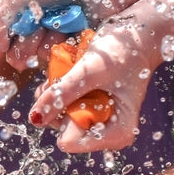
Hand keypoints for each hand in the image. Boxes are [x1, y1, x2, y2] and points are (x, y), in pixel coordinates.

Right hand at [0, 0, 73, 60]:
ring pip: (17, 58)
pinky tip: (65, 30)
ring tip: (51, 22)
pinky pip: (43, 60)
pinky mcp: (52, 51)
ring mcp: (31, 39)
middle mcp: (11, 23)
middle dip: (12, 34)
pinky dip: (54, 44)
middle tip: (31, 16)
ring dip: (35, 40)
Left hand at [28, 18, 156, 151]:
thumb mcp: (89, 71)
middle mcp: (107, 132)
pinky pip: (63, 105)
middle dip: (58, 102)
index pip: (71, 140)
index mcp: (117, 133)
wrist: (138, 34)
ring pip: (59, 116)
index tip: (76, 88)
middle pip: (63, 129)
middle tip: (69, 75)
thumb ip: (61, 94)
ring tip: (70, 70)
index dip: (64, 113)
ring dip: (56, 92)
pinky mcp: (90, 107)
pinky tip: (69, 72)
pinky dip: (59, 89)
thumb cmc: (123, 51)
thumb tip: (34, 118)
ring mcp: (98, 120)